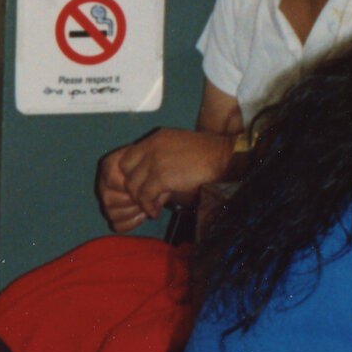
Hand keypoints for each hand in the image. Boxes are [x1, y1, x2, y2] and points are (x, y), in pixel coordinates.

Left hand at [97, 129, 233, 230]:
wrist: (225, 158)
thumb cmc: (208, 156)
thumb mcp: (178, 148)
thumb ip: (160, 156)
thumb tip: (148, 178)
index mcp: (155, 139)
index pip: (127, 157)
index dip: (131, 175)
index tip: (141, 187)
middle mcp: (151, 147)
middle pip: (125, 170)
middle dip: (132, 187)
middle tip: (144, 198)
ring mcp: (155, 160)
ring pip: (132, 185)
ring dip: (140, 199)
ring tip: (151, 207)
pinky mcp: (161, 175)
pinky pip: (144, 196)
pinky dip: (148, 206)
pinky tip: (156, 212)